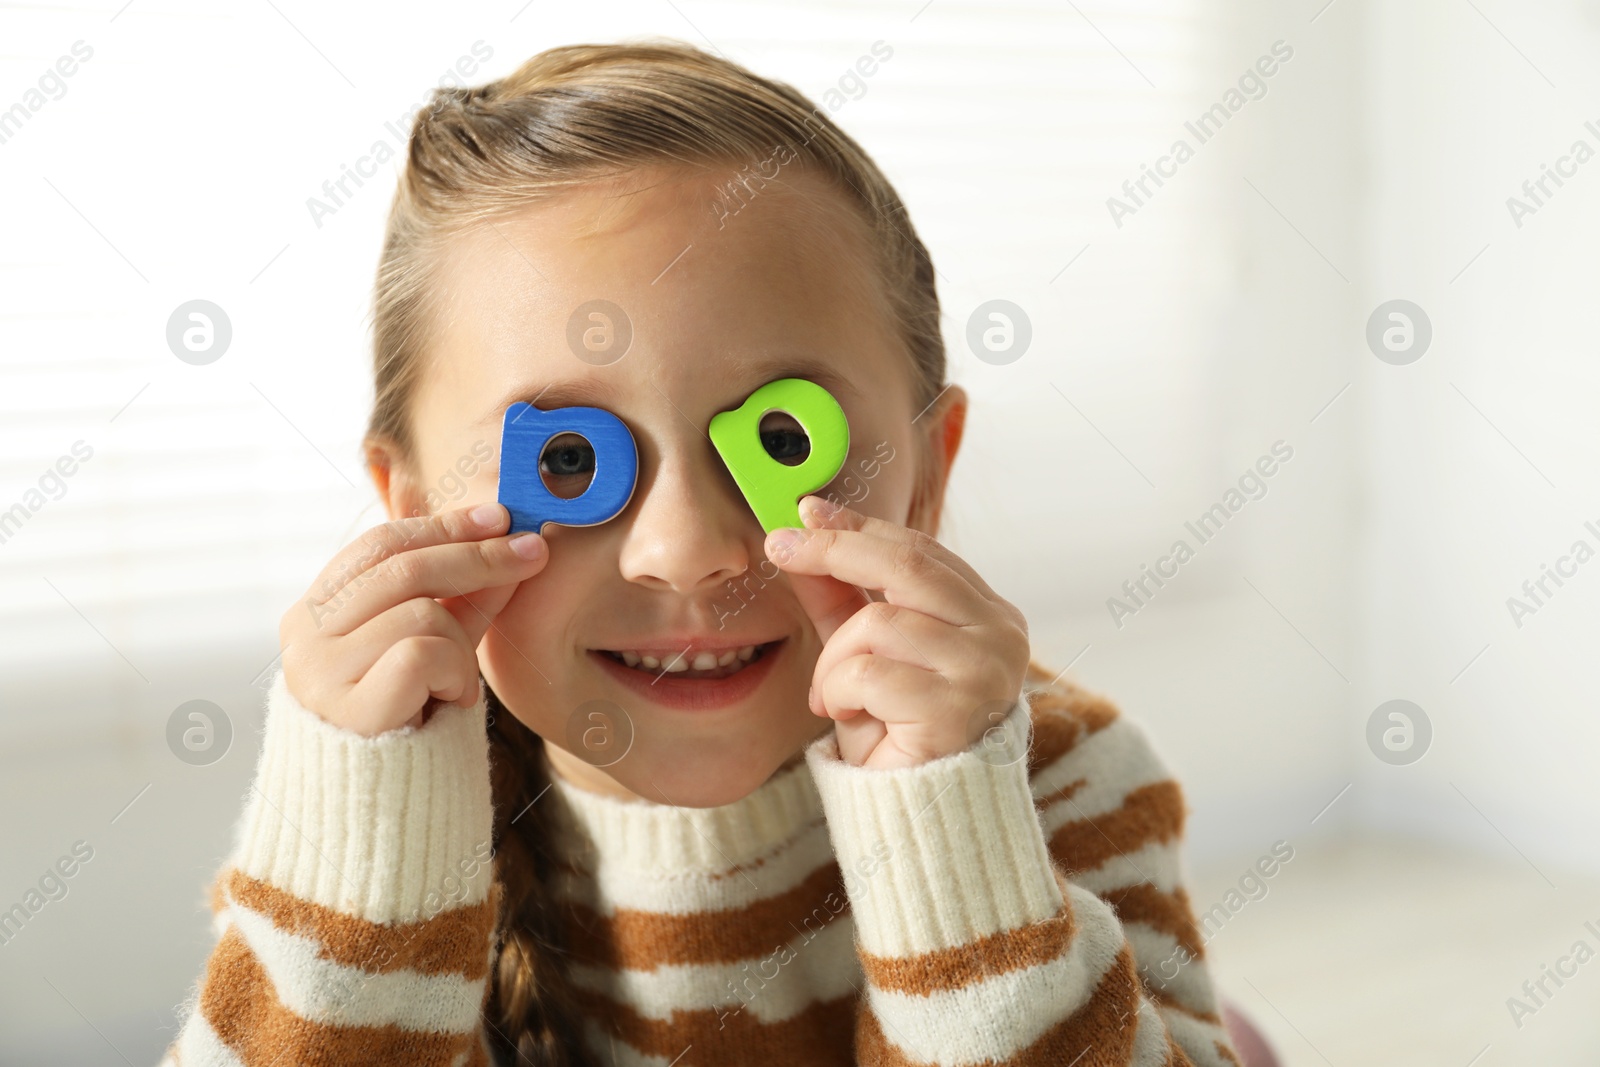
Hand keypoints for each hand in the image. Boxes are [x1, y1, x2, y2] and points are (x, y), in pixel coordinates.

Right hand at [279, 503, 547, 735]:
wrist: (390, 810)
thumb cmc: (414, 719)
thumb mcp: (438, 643)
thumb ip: (466, 595)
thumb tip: (514, 537)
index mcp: (314, 612)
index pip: (380, 544)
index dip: (445, 525)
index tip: (501, 516)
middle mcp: (304, 638)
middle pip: (403, 567)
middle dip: (478, 555)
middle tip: (532, 551)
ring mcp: (318, 674)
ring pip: (421, 612)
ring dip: (461, 648)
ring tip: (452, 686)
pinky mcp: (347, 710)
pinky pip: (424, 653)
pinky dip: (453, 676)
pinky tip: (443, 705)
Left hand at [764, 495, 1029, 768]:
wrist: (915, 816)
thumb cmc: (897, 734)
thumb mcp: (861, 651)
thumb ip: (840, 594)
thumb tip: (802, 532)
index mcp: (989, 613)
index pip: (921, 551)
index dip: (859, 527)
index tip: (806, 511)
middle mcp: (1001, 635)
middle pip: (907, 565)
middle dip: (835, 550)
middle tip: (782, 547)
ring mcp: (986, 672)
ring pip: (878, 622)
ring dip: (833, 660)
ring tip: (834, 696)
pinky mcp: (958, 711)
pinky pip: (868, 673)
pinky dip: (840, 692)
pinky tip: (847, 716)